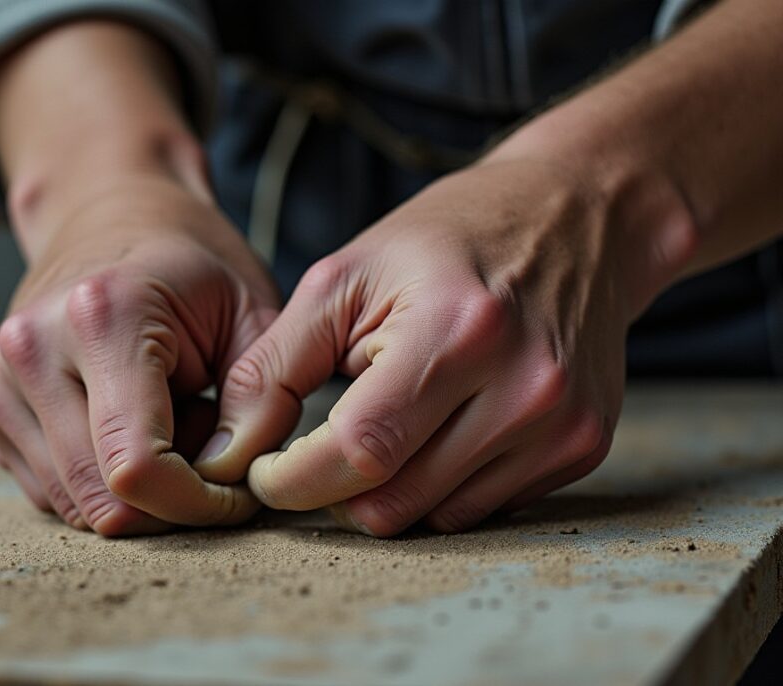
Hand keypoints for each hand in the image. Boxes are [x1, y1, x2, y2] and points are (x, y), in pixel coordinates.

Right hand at [0, 177, 277, 534]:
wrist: (112, 214)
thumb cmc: (194, 267)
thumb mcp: (255, 314)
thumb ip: (261, 403)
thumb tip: (232, 485)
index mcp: (101, 318)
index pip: (136, 467)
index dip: (196, 505)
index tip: (238, 492)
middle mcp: (32, 348)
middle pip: (98, 498)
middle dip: (168, 506)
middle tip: (212, 457)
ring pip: (71, 505)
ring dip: (134, 494)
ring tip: (170, 426)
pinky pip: (50, 491)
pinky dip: (100, 482)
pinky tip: (129, 427)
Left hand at [194, 155, 694, 534]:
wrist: (578, 218)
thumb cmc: (445, 241)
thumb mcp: (344, 278)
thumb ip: (275, 367)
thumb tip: (227, 453)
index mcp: (458, 331)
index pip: (361, 450)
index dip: (296, 479)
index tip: (265, 473)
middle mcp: (524, 387)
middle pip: (394, 499)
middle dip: (332, 490)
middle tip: (315, 449)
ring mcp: (562, 424)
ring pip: (434, 517)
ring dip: (387, 489)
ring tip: (385, 421)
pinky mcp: (583, 447)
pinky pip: (482, 507)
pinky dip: (440, 485)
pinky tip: (438, 428)